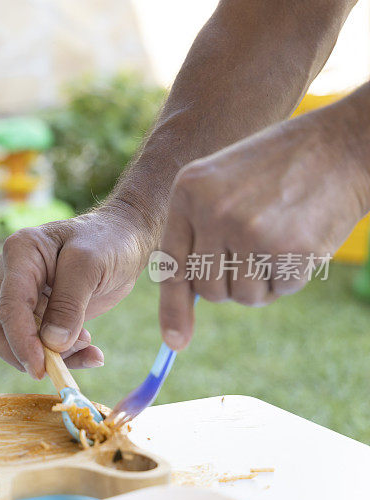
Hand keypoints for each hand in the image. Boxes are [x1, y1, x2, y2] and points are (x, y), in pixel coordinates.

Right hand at [0, 201, 155, 378]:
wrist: (125, 238)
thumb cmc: (108, 241)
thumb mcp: (91, 265)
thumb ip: (70, 303)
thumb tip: (53, 343)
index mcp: (20, 254)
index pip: (9, 306)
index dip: (21, 341)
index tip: (41, 368)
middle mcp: (13, 275)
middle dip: (28, 353)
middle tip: (61, 369)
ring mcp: (24, 295)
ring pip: (19, 341)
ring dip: (51, 357)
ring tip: (89, 349)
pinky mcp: (40, 313)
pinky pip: (41, 344)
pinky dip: (65, 356)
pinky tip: (91, 353)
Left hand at [159, 109, 369, 350]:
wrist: (339, 146)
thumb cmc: (276, 168)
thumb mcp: (221, 181)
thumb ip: (197, 229)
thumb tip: (189, 301)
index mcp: (188, 191)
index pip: (172, 263)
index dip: (173, 307)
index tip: (175, 341)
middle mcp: (212, 211)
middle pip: (208, 290)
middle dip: (230, 287)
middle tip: (252, 258)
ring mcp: (249, 231)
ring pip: (243, 296)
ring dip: (262, 284)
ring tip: (277, 242)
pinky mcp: (287, 249)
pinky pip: (279, 291)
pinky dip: (290, 277)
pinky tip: (300, 241)